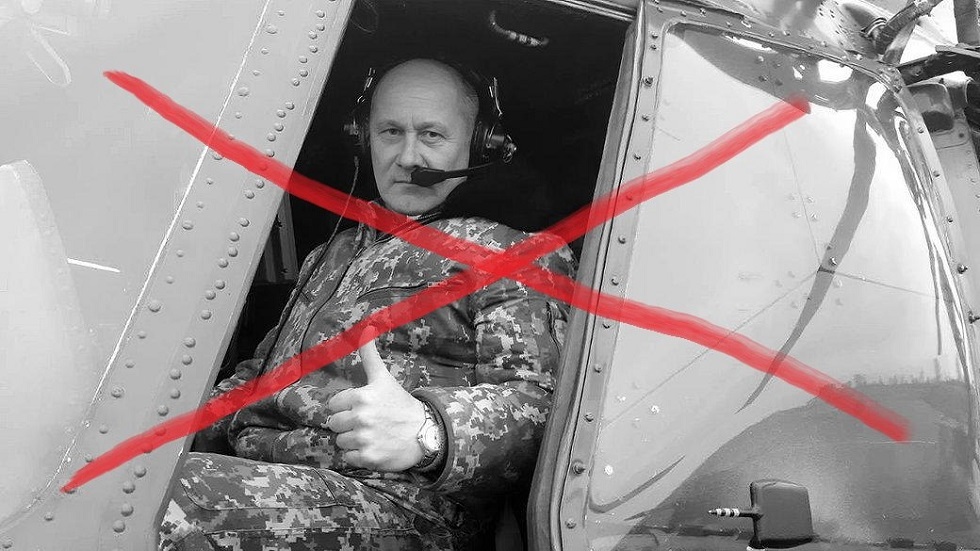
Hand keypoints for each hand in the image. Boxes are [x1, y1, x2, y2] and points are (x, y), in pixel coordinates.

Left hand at [325, 337, 426, 471]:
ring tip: (371, 435)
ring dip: (352, 440)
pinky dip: (358, 455)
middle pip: (334, 424)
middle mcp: (361, 418)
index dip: (346, 407)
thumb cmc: (400, 403)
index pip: (333, 405)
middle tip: (366, 422)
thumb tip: (366, 326)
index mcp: (361, 397)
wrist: (424, 432)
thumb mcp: (383, 378)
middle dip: (347, 424)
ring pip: (340, 441)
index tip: (362, 408)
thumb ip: (369, 354)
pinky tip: (373, 447)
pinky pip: (348, 458)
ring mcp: (364, 439)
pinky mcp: (368, 458)